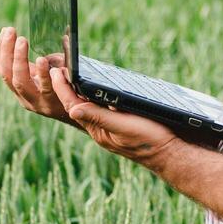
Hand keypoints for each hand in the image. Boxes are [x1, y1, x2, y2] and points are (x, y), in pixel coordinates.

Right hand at [0, 26, 76, 126]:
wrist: (83, 112)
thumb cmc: (62, 87)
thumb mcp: (42, 74)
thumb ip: (29, 62)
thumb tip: (12, 40)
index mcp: (20, 89)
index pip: (3, 69)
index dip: (2, 50)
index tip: (5, 30)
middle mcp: (25, 97)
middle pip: (8, 75)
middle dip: (8, 52)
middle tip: (12, 32)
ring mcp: (39, 102)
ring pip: (22, 82)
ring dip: (20, 60)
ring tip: (23, 41)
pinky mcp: (55, 104)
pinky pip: (46, 88)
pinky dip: (43, 74)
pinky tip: (42, 60)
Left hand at [46, 64, 180, 166]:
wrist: (167, 155)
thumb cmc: (148, 140)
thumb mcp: (123, 126)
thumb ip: (98, 118)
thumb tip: (72, 109)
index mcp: (97, 129)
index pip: (74, 105)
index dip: (63, 88)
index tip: (56, 72)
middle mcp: (99, 129)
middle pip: (75, 105)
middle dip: (63, 88)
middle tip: (55, 69)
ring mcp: (107, 129)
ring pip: (85, 108)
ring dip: (74, 92)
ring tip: (67, 76)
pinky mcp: (117, 127)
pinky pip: (97, 110)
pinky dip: (90, 97)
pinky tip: (91, 90)